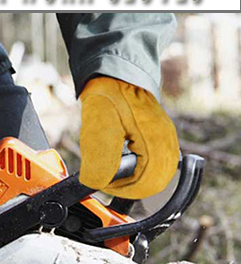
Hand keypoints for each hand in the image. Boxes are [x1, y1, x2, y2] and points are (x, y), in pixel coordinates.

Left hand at [79, 77, 178, 198]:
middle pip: (155, 184)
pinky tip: (121, 161)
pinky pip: (154, 165)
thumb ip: (99, 159)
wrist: (115, 75)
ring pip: (156, 176)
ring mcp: (165, 140)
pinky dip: (137, 170)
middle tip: (105, 178)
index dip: (123, 189)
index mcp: (156, 141)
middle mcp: (166, 142)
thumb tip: (97, 184)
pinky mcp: (160, 139)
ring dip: (132, 179)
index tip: (103, 181)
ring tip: (111, 169)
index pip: (148, 184)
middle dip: (128, 186)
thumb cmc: (107, 96)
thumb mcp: (98, 127)